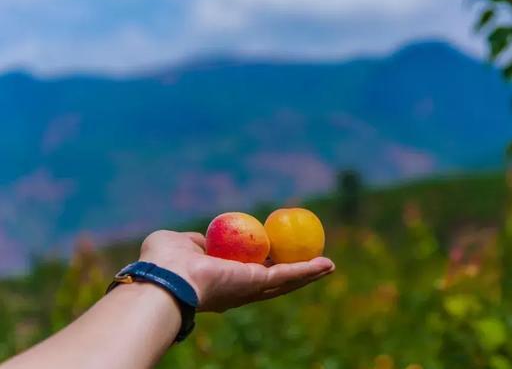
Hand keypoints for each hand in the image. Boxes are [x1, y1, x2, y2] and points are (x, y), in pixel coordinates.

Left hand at [138, 230, 334, 311]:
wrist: (167, 275)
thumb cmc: (165, 260)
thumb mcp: (180, 242)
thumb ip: (196, 241)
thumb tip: (205, 239)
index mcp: (220, 280)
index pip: (247, 272)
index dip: (264, 263)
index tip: (276, 252)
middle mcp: (237, 289)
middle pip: (273, 281)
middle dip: (294, 273)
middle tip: (311, 260)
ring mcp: (249, 289)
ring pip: (286, 282)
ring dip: (309, 274)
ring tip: (328, 266)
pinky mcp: (257, 284)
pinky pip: (287, 275)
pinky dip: (308, 270)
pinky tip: (326, 265)